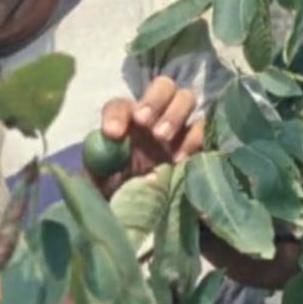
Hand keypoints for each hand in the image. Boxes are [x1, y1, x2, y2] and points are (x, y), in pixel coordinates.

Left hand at [93, 76, 203, 195]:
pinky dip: (195, 136)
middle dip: (155, 101)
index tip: (113, 134)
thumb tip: (105, 143)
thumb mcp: (99, 179)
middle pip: (163, 86)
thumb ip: (99, 160)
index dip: (117, 115)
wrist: (141, 217)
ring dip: (175, 114)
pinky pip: (203, 127)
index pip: (120, 106)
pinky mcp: (197, 146)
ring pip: (186, 97)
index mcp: (125, 122)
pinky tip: (180, 157)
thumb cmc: (117, 194)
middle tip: (146, 127)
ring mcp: (178, 129)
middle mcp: (154, 119)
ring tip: (162, 139)